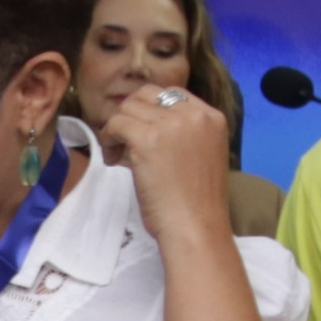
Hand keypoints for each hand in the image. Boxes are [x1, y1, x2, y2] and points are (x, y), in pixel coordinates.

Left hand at [93, 82, 235, 237]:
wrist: (196, 227)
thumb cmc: (196, 204)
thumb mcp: (199, 156)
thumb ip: (180, 135)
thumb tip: (142, 125)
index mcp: (212, 117)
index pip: (171, 94)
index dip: (149, 111)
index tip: (142, 135)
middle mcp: (194, 114)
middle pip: (146, 95)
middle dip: (131, 116)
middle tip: (125, 144)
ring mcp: (171, 124)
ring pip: (127, 109)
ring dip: (117, 130)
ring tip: (119, 157)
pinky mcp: (148, 138)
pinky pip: (115, 124)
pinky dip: (108, 139)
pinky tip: (113, 160)